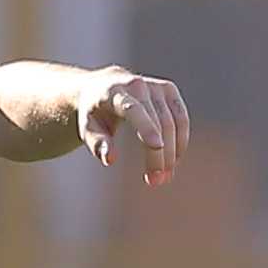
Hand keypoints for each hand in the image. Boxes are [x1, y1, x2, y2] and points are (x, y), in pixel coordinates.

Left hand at [79, 69, 188, 185]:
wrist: (102, 86)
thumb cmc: (93, 112)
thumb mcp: (87, 128)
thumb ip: (97, 143)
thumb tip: (110, 160)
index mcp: (114, 93)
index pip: (133, 109)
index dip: (146, 127)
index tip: (156, 146)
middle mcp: (137, 86)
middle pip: (156, 121)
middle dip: (159, 154)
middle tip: (156, 181)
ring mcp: (156, 86)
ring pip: (172, 121)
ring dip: (172, 152)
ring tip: (165, 176)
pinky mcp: (168, 90)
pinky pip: (181, 118)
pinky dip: (180, 140)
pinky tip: (174, 160)